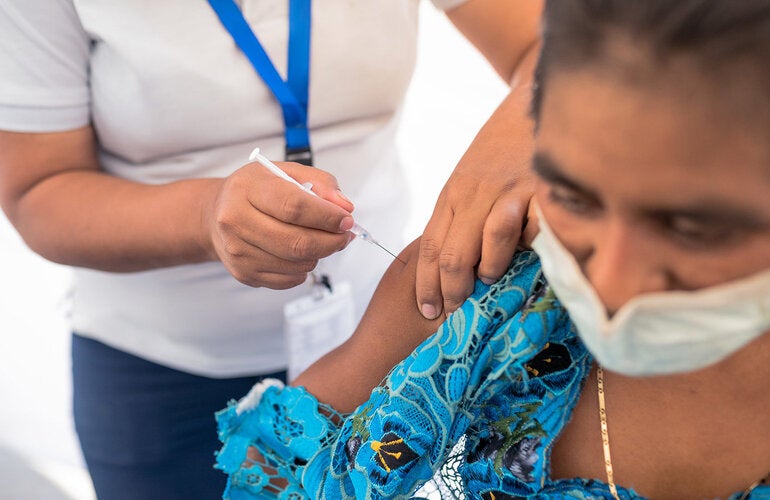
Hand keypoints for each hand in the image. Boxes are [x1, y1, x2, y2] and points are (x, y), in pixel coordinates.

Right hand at [205, 160, 354, 288]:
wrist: (218, 214)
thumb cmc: (257, 191)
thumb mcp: (286, 172)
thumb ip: (321, 183)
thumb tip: (344, 208)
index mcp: (247, 189)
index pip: (294, 207)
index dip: (327, 217)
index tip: (347, 220)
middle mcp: (235, 221)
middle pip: (297, 242)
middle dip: (331, 242)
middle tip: (344, 236)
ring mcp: (237, 251)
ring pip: (297, 264)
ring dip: (319, 255)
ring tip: (320, 240)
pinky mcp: (243, 273)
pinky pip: (289, 280)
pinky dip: (304, 269)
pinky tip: (300, 253)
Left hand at [415, 156, 533, 318]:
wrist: (532, 101)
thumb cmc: (502, 147)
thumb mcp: (470, 178)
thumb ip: (462, 215)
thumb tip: (459, 265)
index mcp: (453, 193)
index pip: (430, 247)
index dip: (426, 283)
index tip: (425, 310)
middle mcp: (475, 194)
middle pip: (453, 254)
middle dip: (451, 291)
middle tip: (455, 312)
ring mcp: (507, 191)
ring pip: (488, 244)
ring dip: (488, 271)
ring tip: (491, 280)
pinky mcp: (540, 190)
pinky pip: (530, 230)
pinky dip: (527, 247)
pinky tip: (529, 250)